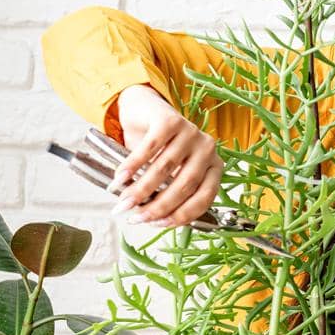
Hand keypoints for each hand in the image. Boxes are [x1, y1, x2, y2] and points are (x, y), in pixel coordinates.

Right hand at [110, 83, 222, 227]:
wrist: (145, 109)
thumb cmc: (159, 148)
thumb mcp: (169, 173)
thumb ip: (167, 192)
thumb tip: (150, 219)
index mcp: (214, 167)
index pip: (204, 198)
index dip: (181, 215)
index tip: (157, 224)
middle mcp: (207, 149)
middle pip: (186, 185)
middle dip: (159, 206)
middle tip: (136, 218)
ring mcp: (191, 132)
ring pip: (166, 168)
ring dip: (142, 189)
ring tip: (123, 201)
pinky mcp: (170, 120)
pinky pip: (150, 148)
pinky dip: (133, 166)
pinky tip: (120, 178)